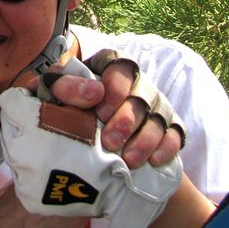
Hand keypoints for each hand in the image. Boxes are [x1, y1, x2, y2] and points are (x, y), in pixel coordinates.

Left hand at [26, 54, 183, 168]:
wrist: (83, 144)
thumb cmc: (66, 112)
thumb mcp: (54, 95)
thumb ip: (59, 86)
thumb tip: (84, 91)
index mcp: (109, 66)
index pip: (119, 66)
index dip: (114, 87)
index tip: (99, 111)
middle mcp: (136, 82)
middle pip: (141, 93)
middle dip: (127, 119)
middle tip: (109, 142)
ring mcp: (155, 104)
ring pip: (158, 116)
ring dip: (144, 138)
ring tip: (127, 160)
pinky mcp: (168, 128)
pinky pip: (175, 134)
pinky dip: (166, 147)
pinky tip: (152, 161)